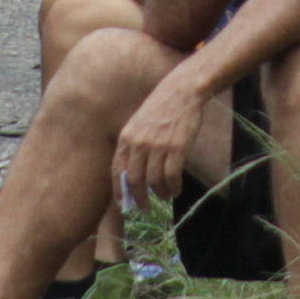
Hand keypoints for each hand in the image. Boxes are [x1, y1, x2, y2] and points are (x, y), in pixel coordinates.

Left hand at [114, 74, 204, 210]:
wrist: (182, 91)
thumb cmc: (161, 108)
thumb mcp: (138, 124)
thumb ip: (133, 146)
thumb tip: (131, 175)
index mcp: (126, 137)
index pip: (117, 171)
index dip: (119, 190)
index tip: (124, 203)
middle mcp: (139, 143)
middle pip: (134, 180)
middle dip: (139, 198)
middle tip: (145, 208)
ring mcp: (158, 146)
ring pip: (154, 181)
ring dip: (160, 193)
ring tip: (165, 196)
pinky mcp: (176, 148)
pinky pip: (172, 177)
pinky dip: (174, 188)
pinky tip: (176, 189)